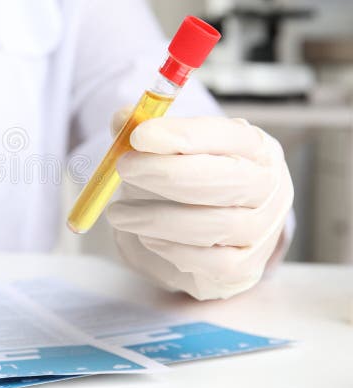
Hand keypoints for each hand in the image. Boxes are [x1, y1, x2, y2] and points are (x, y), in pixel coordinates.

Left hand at [106, 111, 293, 299]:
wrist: (207, 234)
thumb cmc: (187, 180)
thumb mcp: (169, 149)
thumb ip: (143, 131)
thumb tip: (121, 119)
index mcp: (254, 147)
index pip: (227, 136)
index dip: (182, 136)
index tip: (139, 136)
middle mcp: (268, 186)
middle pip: (226, 179)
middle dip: (167, 173)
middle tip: (123, 168)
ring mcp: (263, 229)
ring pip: (215, 224)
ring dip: (157, 217)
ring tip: (119, 213)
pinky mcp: (247, 267)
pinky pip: (212, 262)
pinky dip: (174, 250)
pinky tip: (148, 237)